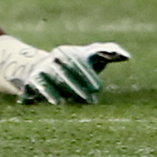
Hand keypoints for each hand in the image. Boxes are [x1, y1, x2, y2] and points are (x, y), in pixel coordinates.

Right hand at [0, 35, 130, 104]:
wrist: (38, 69)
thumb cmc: (73, 66)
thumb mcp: (89, 56)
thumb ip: (107, 53)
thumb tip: (127, 56)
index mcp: (66, 53)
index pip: (77, 62)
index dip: (87, 75)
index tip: (98, 89)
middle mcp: (51, 60)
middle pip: (64, 73)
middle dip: (76, 87)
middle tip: (90, 102)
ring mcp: (40, 71)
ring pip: (48, 81)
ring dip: (56, 92)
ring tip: (63, 103)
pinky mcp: (30, 82)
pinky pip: (34, 88)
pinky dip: (40, 94)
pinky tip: (53, 104)